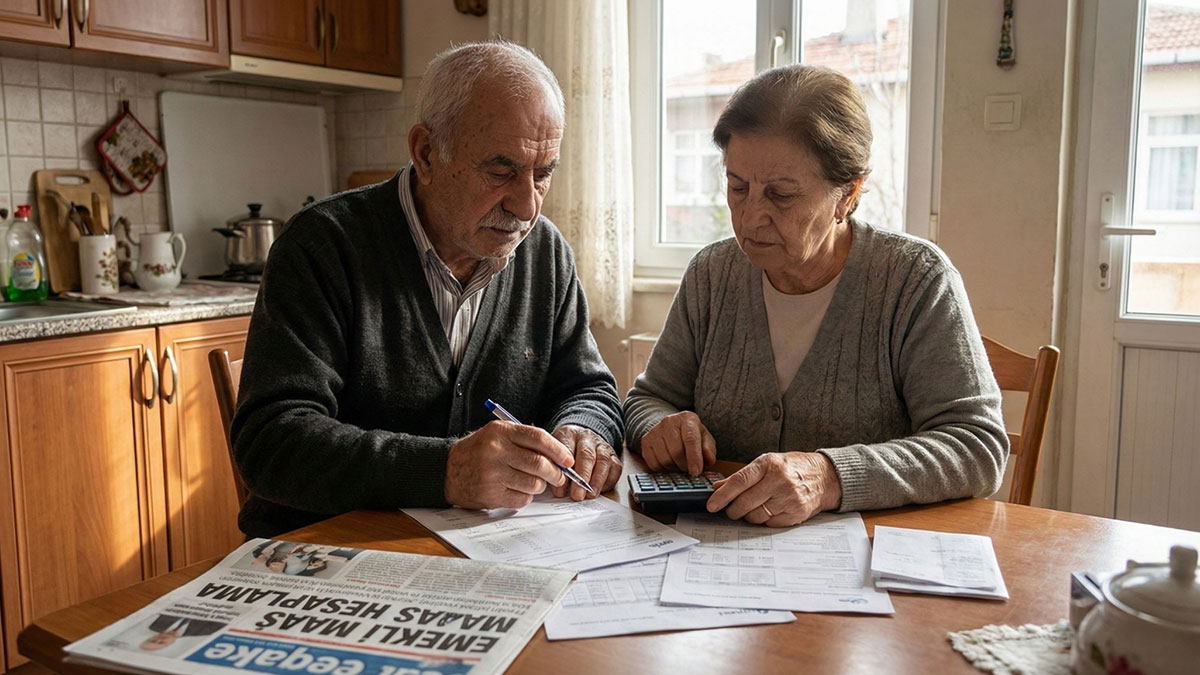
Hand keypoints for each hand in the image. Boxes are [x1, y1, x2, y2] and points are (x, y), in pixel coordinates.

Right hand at [445, 420, 571, 509]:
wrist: (446, 471)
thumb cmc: (478, 452)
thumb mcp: (497, 435)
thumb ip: (524, 440)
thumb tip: (558, 455)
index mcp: (500, 432)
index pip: (538, 438)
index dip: (558, 450)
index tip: (568, 459)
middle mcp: (496, 452)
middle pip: (539, 464)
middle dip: (555, 472)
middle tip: (559, 476)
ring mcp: (492, 475)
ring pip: (533, 484)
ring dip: (540, 486)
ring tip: (533, 482)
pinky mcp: (491, 495)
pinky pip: (522, 499)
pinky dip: (526, 496)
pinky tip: (516, 490)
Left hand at [551, 424, 619, 499]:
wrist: (582, 439)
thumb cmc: (565, 451)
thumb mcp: (552, 453)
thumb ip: (553, 467)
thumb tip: (558, 489)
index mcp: (568, 434)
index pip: (566, 448)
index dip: (563, 467)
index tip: (559, 482)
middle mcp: (587, 438)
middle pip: (587, 455)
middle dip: (582, 477)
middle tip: (577, 494)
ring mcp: (602, 446)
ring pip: (603, 461)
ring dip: (596, 481)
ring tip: (589, 495)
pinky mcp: (613, 456)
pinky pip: (615, 469)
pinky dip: (608, 481)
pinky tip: (599, 490)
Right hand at [640, 411, 715, 474]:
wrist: (671, 427)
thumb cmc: (690, 435)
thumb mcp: (704, 439)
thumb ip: (709, 449)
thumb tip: (708, 458)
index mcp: (687, 418)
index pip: (690, 439)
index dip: (694, 457)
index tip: (696, 472)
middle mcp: (668, 422)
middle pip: (676, 451)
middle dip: (684, 465)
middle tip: (688, 468)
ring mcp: (654, 431)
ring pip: (664, 459)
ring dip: (674, 468)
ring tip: (679, 464)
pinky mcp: (645, 441)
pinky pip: (653, 463)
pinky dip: (662, 469)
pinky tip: (669, 463)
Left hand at [706, 452, 841, 526]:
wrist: (824, 477)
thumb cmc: (792, 468)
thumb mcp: (767, 463)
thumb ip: (742, 476)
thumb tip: (718, 488)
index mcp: (769, 464)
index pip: (740, 481)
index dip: (723, 495)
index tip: (712, 505)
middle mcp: (779, 480)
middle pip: (745, 502)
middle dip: (732, 510)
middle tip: (730, 510)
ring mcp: (789, 498)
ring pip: (755, 516)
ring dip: (748, 516)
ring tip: (752, 508)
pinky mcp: (796, 513)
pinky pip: (769, 524)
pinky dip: (763, 520)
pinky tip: (768, 511)